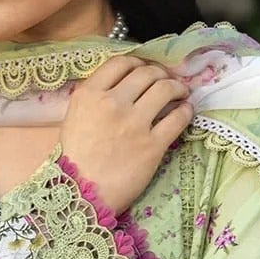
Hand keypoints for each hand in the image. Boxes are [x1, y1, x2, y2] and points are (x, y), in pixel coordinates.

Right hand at [58, 53, 192, 216]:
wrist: (80, 196)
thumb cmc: (74, 161)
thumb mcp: (74, 119)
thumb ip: (94, 99)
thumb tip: (120, 87)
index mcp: (89, 94)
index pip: (120, 63)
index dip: (138, 62)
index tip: (145, 69)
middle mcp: (113, 103)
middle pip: (146, 73)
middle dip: (160, 73)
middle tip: (167, 81)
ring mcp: (134, 123)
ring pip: (165, 89)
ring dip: (177, 87)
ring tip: (181, 92)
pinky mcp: (153, 145)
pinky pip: (177, 118)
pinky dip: (185, 110)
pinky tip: (185, 111)